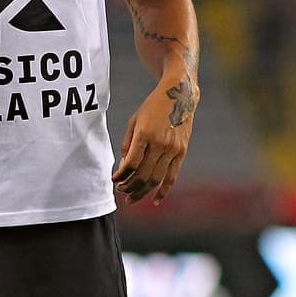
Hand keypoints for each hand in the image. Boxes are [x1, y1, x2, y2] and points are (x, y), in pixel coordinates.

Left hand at [112, 76, 196, 204]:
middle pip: (143, 175)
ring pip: (156, 179)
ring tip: (132, 198)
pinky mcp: (181, 152)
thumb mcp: (135, 121)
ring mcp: (172, 149)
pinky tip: (155, 201)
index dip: (121, 175)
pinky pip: (172, 176)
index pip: (131, 163)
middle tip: (121, 192)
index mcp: (145, 134)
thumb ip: (128, 144)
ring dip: (143, 192)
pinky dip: (163, 190)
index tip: (114, 179)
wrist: (179, 96)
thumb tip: (124, 168)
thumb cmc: (152, 108)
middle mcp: (160, 143)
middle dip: (130, 187)